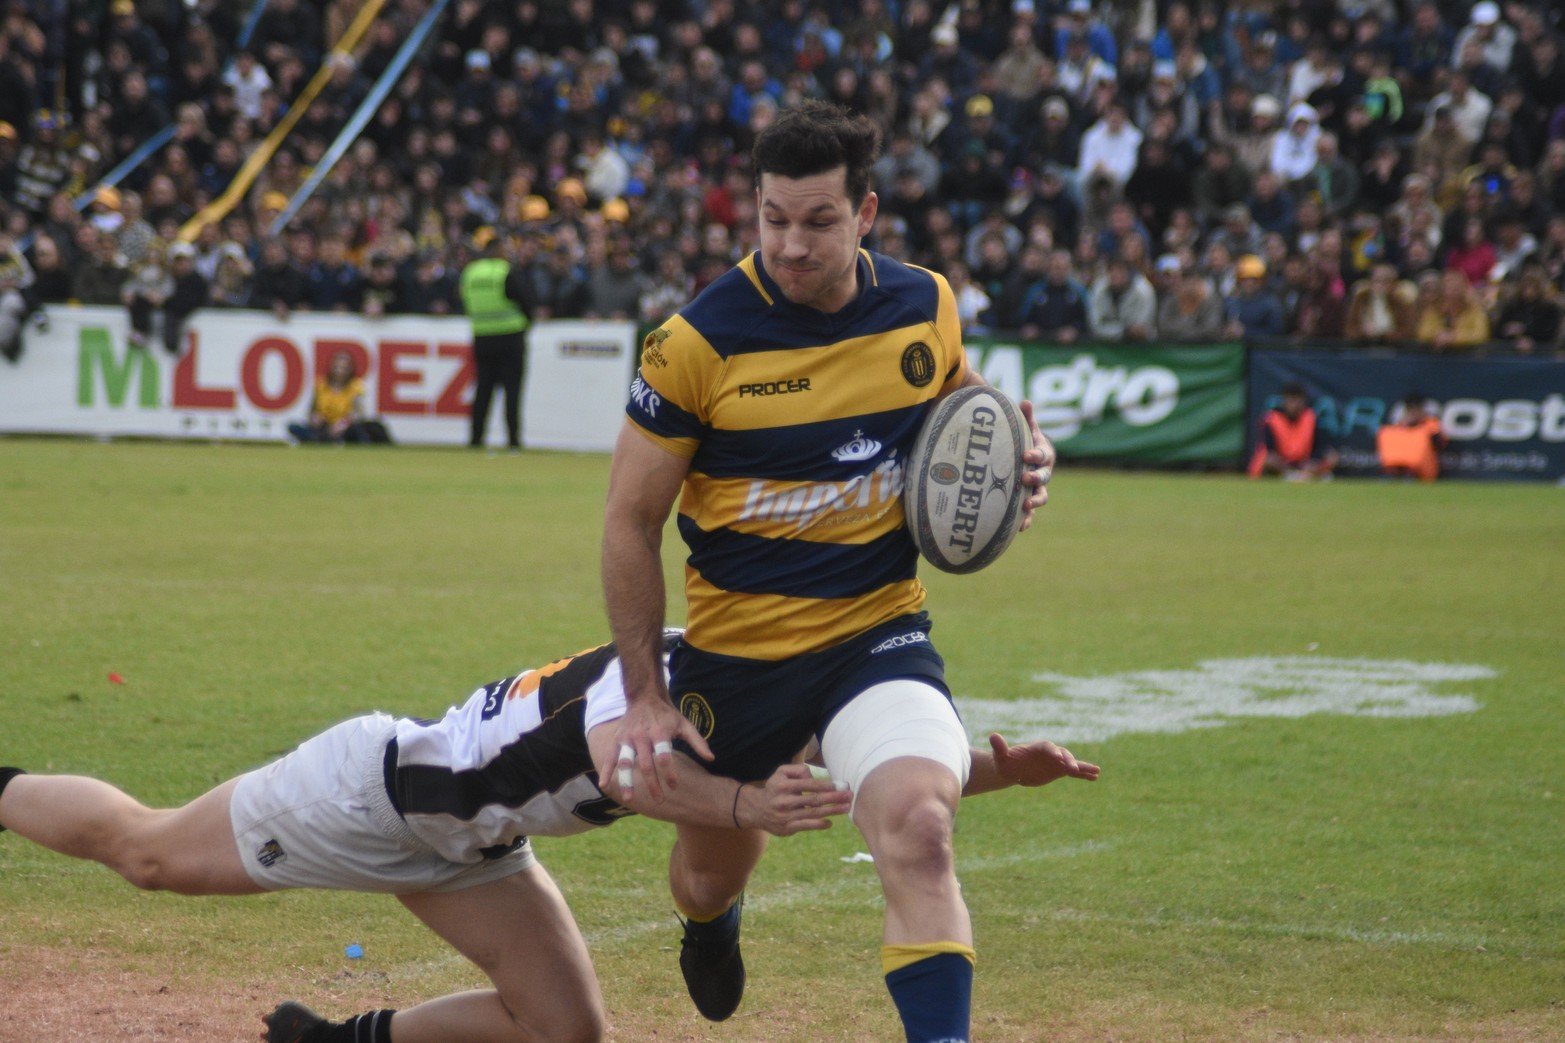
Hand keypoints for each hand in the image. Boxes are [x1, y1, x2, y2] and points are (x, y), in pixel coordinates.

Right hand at [596, 692, 712, 802]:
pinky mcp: (617, 739)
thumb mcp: (684, 724)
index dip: (669, 774)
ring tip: (629, 799)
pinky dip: (606, 771)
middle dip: (652, 784)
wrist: (644, 697)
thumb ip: (697, 742)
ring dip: (626, 781)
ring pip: (626, 762)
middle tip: (659, 801)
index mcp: (659, 732)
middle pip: (646, 764)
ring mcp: (627, 738)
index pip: (664, 757)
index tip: (674, 787)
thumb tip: (711, 759)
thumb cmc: (667, 714)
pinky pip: (610, 757)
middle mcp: (642, 736)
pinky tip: (604, 785)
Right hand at [739, 764, 852, 835]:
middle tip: (850, 795)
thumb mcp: (781, 773)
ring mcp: (786, 816)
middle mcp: (785, 801)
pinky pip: (806, 826)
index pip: (810, 785)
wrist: (756, 810)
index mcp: (784, 786)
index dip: (828, 785)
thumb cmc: (775, 788)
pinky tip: (830, 822)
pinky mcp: (787, 828)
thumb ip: (797, 770)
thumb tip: (813, 777)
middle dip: (834, 798)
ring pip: (813, 813)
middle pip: (814, 800)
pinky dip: (819, 824)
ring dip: (832, 811)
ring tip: (846, 808)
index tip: (842, 785)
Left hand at [989, 732, 1098, 786]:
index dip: (1053, 751)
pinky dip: (1084, 774)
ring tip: (1096, 772)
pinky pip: (1073, 772)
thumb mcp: (1001, 757)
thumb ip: (999, 747)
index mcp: (1037, 747)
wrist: (1012, 769)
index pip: (1048, 747)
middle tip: (1074, 769)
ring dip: (1082, 767)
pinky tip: (1095, 777)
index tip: (1058, 758)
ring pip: (1071, 762)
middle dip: (1069, 760)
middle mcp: (1050, 753)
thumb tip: (992, 735)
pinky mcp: (1059, 770)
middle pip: (1063, 754)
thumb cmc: (1005, 762)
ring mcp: (1056, 762)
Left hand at [1017, 399, 1054, 531]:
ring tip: (1025, 505)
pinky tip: (1020, 527)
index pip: (1042, 454)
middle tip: (1024, 478)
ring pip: (1041, 496)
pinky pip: (1031, 513)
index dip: (1035, 455)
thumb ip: (1026, 418)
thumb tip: (1025, 401)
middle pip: (1044, 477)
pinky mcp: (1030, 501)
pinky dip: (1027, 520)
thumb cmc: (1024, 441)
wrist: (1025, 460)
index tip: (1026, 455)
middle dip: (1035, 478)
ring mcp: (1038, 488)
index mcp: (1043, 454)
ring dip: (1035, 501)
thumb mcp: (1025, 429)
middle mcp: (1043, 472)